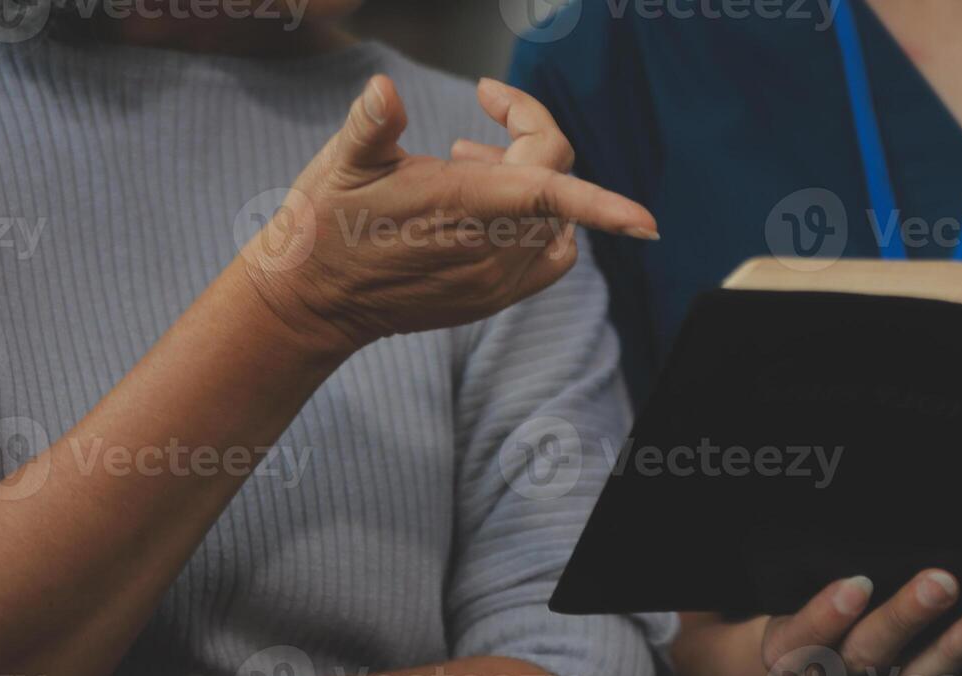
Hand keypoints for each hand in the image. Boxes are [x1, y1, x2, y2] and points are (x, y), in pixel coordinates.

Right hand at [243, 76, 657, 350]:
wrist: (314, 299)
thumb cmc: (325, 223)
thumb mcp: (340, 162)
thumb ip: (371, 123)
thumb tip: (384, 91)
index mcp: (464, 206)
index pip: (552, 193)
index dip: (605, 204)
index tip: (646, 221)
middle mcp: (490, 249)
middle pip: (556, 182)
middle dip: (526, 139)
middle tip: (469, 133)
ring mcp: (495, 278)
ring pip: (555, 219)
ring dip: (530, 183)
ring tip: (469, 167)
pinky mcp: (492, 296)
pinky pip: (548, 258)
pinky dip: (543, 227)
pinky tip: (497, 213)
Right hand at [763, 571, 961, 675]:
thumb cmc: (815, 618)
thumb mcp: (789, 596)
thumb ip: (810, 570)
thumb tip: (852, 507)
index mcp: (796, 653)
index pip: (803, 642)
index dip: (826, 617)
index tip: (856, 583)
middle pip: (869, 657)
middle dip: (907, 619)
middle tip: (942, 582)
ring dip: (959, 648)